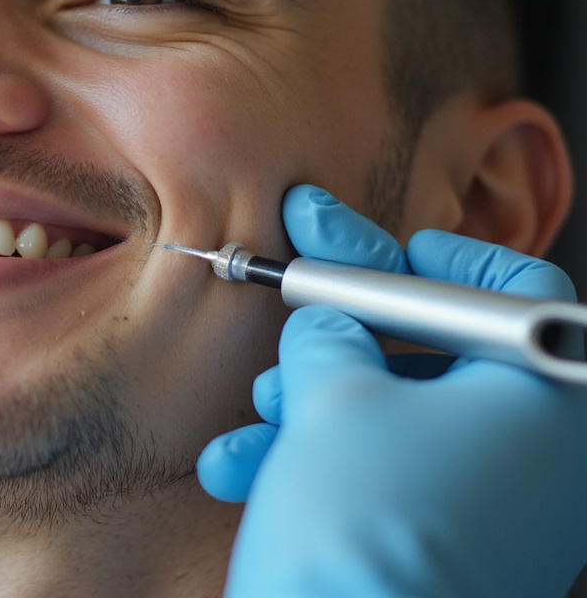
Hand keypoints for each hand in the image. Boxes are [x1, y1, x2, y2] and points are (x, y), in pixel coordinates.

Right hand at [199, 185, 586, 597]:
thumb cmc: (367, 515)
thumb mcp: (335, 393)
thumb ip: (331, 333)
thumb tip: (325, 322)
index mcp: (550, 393)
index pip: (514, 290)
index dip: (437, 257)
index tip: (374, 242)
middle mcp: (544, 453)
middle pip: (442, 355)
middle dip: (345, 334)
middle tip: (284, 301)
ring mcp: (502, 510)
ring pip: (401, 421)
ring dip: (313, 403)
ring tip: (256, 408)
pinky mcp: (452, 551)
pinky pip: (390, 480)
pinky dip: (321, 463)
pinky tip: (241, 467)